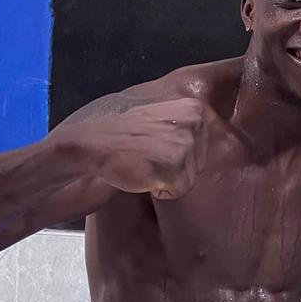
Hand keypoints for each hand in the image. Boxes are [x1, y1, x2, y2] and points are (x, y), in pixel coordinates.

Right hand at [52, 97, 208, 200]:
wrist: (98, 144)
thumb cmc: (129, 134)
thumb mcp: (163, 116)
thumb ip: (186, 125)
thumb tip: (202, 138)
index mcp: (194, 109)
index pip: (202, 147)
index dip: (180, 155)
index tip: (157, 146)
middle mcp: (193, 124)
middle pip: (199, 164)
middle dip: (176, 169)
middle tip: (150, 157)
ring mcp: (184, 145)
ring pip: (190, 180)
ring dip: (168, 180)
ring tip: (147, 165)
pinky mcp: (173, 168)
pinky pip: (178, 191)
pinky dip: (161, 190)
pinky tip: (145, 176)